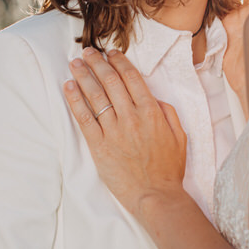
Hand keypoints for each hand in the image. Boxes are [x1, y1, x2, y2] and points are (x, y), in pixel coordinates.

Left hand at [64, 49, 186, 215]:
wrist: (156, 195)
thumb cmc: (169, 169)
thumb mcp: (179, 136)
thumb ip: (167, 112)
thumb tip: (152, 98)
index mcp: (151, 112)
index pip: (132, 78)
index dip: (119, 62)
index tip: (111, 53)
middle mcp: (131, 117)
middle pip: (111, 82)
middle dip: (97, 63)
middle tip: (88, 52)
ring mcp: (114, 131)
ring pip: (96, 96)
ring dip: (84, 76)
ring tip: (75, 63)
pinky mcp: (99, 146)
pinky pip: (84, 118)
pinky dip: (75, 100)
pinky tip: (69, 87)